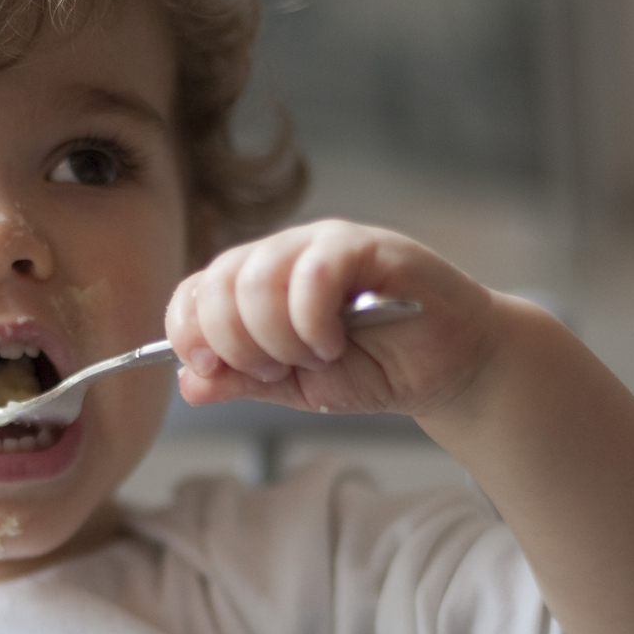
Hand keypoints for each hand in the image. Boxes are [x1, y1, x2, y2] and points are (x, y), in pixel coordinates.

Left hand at [165, 220, 497, 419]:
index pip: (194, 291)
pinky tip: (332, 342)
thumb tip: (188, 383)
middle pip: (218, 281)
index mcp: (255, 284)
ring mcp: (322, 245)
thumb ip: (242, 381)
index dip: (187, 332)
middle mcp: (283, 255)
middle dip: (233, 341)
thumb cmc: (375, 368)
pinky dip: (312, 319)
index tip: (209, 369)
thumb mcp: (295, 388)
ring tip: (312, 358)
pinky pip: (315, 270)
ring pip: (258, 275)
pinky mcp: (365, 246)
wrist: (446, 367)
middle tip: (273, 370)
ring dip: (275, 335)